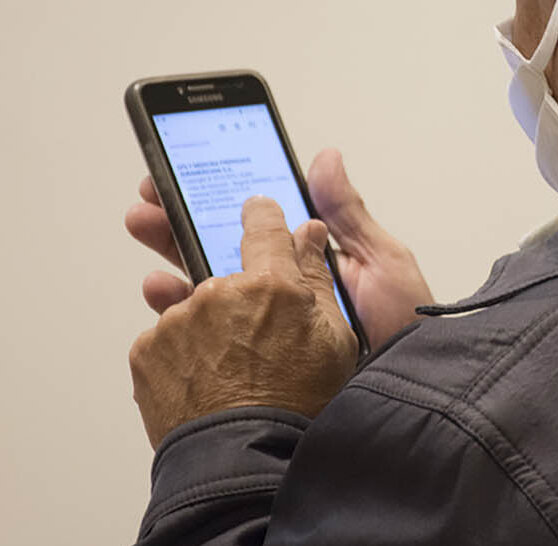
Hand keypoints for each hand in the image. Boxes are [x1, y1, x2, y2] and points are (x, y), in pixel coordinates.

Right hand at [122, 149, 433, 347]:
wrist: (409, 400)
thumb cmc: (406, 330)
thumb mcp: (382, 262)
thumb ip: (347, 214)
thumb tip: (323, 158)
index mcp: (311, 266)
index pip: (258, 226)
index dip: (221, 198)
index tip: (186, 170)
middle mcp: (283, 297)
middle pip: (222, 250)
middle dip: (182, 219)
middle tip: (150, 198)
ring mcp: (265, 330)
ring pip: (208, 290)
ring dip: (173, 258)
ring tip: (148, 229)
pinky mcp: (253, 365)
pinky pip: (206, 336)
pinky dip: (178, 313)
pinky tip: (164, 293)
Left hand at [128, 198, 358, 447]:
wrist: (243, 463)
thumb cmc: (297, 407)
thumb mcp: (334, 339)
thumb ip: (317, 278)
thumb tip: (309, 233)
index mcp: (271, 284)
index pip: (263, 224)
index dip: (263, 215)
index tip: (259, 210)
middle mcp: (218, 292)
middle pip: (226, 274)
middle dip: (238, 295)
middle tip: (252, 333)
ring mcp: (177, 321)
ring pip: (194, 308)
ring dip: (208, 327)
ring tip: (231, 372)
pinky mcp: (146, 349)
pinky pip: (166, 339)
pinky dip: (182, 354)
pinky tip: (206, 383)